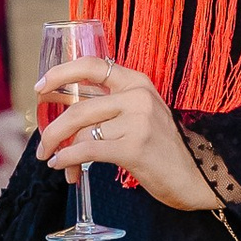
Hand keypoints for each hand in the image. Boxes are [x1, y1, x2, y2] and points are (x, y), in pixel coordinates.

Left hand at [34, 55, 214, 209]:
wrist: (199, 174)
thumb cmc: (164, 148)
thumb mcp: (142, 114)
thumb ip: (110, 106)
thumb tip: (64, 114)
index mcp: (137, 82)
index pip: (92, 65)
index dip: (60, 73)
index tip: (40, 87)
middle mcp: (137, 96)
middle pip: (78, 108)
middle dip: (52, 130)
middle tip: (42, 146)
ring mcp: (137, 121)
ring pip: (81, 132)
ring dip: (62, 151)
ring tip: (60, 164)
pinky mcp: (134, 148)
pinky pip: (88, 150)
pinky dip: (68, 160)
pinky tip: (64, 168)